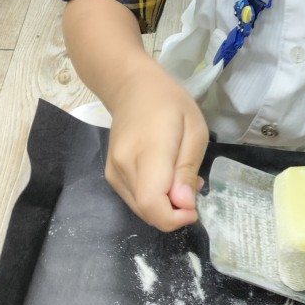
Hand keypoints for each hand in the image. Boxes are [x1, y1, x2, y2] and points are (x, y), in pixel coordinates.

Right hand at [104, 63, 208, 231]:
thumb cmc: (170, 103)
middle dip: (174, 211)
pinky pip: (134, 200)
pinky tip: (164, 177)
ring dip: (165, 205)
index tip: (194, 207)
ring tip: (180, 176)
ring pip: (141, 209)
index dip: (174, 218)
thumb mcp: (194, 129)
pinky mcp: (111, 175)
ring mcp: (113, 172)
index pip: (152, 204)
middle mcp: (124, 166)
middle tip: (191, 185)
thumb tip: (183, 205)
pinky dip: (153, 198)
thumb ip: (187, 169)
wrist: (132, 87)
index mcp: (148, 151)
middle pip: (147, 212)